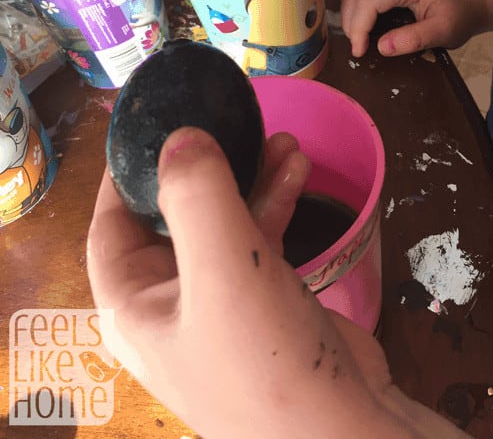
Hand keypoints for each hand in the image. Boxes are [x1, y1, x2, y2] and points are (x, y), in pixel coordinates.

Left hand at [87, 127, 466, 438]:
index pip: (111, 224)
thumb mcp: (222, 268)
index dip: (129, 171)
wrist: (345, 431)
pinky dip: (275, 203)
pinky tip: (300, 170)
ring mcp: (220, 303)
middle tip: (231, 123)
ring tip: (284, 140)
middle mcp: (169, 303)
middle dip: (206, 167)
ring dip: (250, 179)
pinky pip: (259, 238)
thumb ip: (196, 195)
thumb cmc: (264, 357)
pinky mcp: (266, 302)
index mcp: (133, 306)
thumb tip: (180, 136)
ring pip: (223, 222)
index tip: (160, 121)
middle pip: (173, 216)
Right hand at [341, 0, 492, 57]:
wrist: (468, 3)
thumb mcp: (443, 33)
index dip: (358, 28)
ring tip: (358, 34)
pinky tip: (359, 19)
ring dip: (348, 11)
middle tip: (359, 46)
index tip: (360, 51)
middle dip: (351, 22)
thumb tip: (382, 47)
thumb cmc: (458, 16)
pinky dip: (352, 1)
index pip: (369, 0)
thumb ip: (414, 39)